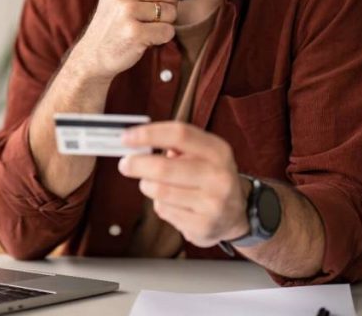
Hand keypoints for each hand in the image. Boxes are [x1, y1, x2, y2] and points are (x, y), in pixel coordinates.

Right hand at [68, 0, 199, 80]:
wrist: (93, 53)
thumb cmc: (114, 22)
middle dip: (170, 5)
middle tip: (153, 16)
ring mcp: (127, 12)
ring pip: (172, 12)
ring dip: (165, 23)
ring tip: (145, 27)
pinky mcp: (134, 33)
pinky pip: (167, 31)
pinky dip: (162, 38)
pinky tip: (145, 39)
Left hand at [118, 122, 249, 247]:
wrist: (236, 215)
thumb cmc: (210, 177)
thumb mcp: (203, 154)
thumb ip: (175, 144)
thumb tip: (136, 140)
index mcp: (218, 151)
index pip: (179, 134)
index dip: (149, 134)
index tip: (126, 137)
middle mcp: (219, 176)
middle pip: (164, 168)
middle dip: (137, 165)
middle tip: (125, 164)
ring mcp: (213, 203)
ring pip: (160, 192)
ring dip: (148, 186)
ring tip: (153, 184)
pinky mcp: (203, 226)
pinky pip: (164, 211)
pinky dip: (159, 205)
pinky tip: (172, 203)